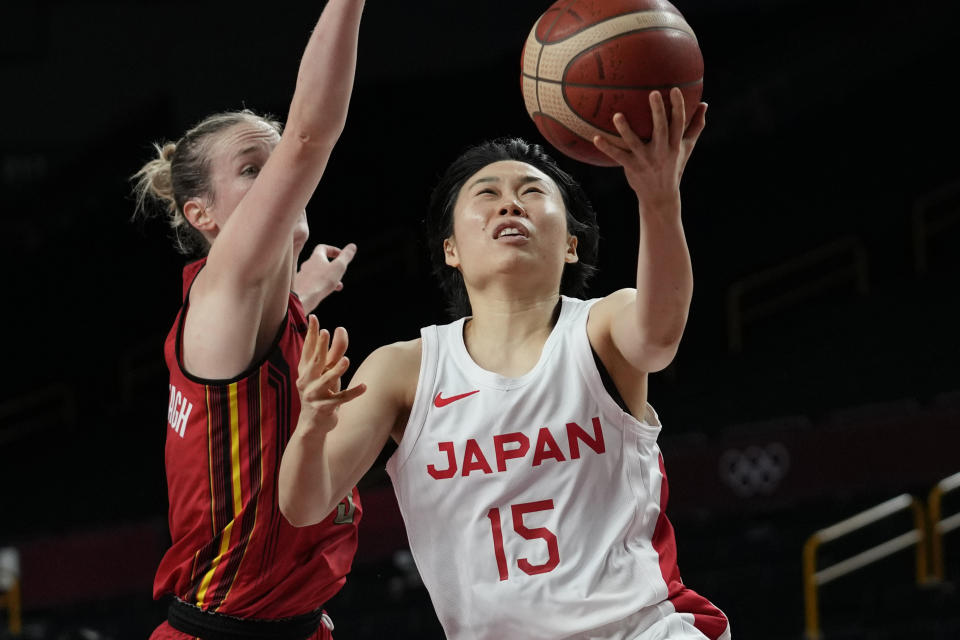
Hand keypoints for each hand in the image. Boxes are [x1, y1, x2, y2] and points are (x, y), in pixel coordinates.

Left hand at [293, 243, 356, 311]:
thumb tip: (353, 246)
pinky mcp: (301, 287)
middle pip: (321, 262)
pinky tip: (326, 292)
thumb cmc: (322, 281)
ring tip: (338, 286)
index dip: (333, 250)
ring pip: (318, 274)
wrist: (303, 298)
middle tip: (341, 272)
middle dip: (333, 267)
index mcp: (316, 257)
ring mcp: (303, 276)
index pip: (323, 248)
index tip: (341, 256)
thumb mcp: (338, 267)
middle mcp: (307, 265)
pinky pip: (313, 283)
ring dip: (329, 278)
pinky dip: (321, 285)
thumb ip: (346, 256)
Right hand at [296, 315, 365, 433]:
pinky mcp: (325, 408)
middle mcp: (307, 381)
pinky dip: (353, 392)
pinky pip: (341, 399)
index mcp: (306, 370)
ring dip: (337, 370)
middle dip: (320, 346)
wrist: (312, 424)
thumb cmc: (321, 391)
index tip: (313, 317)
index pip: (308, 348)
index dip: (311, 333)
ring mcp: (315, 395)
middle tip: (325, 331)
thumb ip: (334, 351)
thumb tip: (340, 328)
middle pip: (315, 361)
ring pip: (326, 380)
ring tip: (346, 360)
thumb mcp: (327, 371)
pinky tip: (364, 386)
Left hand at [593, 88, 706, 211]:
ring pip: (634, 142)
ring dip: (625, 129)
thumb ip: (695, 126)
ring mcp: (646, 160)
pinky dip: (606, 147)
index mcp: (675, 145)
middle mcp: (662, 151)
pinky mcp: (632, 167)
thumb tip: (705, 104)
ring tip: (617, 115)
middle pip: (661, 129)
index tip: (674, 89)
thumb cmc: (673, 166)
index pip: (679, 123)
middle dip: (658, 111)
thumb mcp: (686, 148)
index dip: (678, 106)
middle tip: (653, 92)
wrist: (661, 196)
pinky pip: (618, 156)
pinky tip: (595, 138)